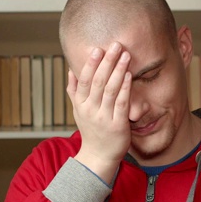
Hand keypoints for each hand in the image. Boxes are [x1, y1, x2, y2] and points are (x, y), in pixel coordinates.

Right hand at [67, 42, 131, 183]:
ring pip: (110, 90)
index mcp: (80, 105)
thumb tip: (70, 70)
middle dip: (107, 62)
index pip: (84, 81)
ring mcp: (104, 118)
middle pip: (98, 82)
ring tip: (125, 55)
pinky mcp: (118, 125)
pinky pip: (122, 103)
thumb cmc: (91, 130)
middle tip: (115, 45)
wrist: (98, 156)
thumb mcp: (78, 111)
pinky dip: (125, 88)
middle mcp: (90, 110)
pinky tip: (129, 75)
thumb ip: (73, 91)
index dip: (90, 64)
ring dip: (118, 70)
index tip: (97, 49)